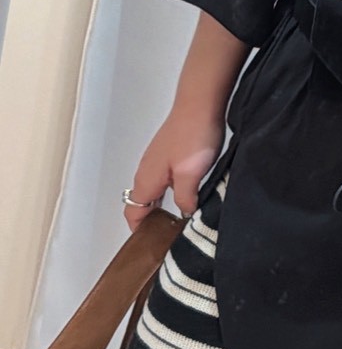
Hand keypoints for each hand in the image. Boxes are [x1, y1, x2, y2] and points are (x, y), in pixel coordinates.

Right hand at [123, 105, 225, 231]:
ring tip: (185, 218)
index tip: (151, 246)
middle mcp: (147, 170)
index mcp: (146, 180)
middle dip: (153, 221)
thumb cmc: (193, 136)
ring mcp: (158, 159)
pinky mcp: (170, 151)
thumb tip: (184, 216)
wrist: (201, 102)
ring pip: (156, 190)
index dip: (139, 231)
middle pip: (143, 203)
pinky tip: (192, 193)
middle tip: (172, 236)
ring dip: (165, 205)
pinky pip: (166, 178)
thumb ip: (185, 199)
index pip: (133, 213)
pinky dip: (173, 191)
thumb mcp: (191, 175)